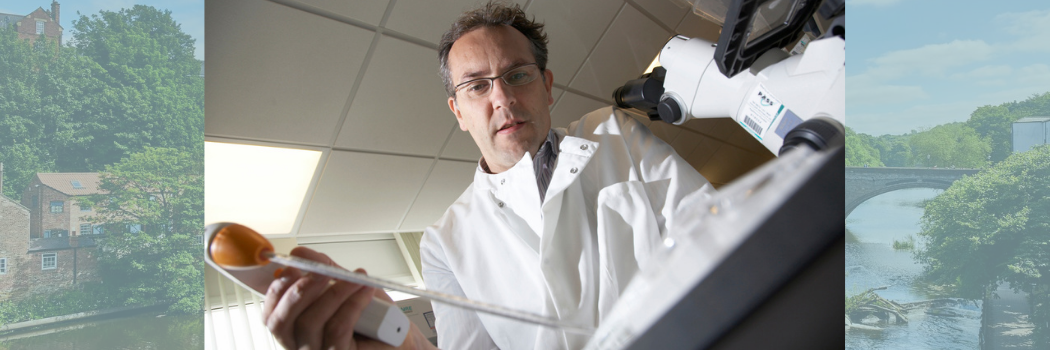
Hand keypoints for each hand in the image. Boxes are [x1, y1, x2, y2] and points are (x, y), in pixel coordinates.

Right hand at [261, 247, 433, 349]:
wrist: (401, 338)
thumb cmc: (374, 317)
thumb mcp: (346, 287)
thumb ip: (324, 271)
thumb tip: (300, 253)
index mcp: (296, 329)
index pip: (270, 314)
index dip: (275, 291)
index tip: (290, 269)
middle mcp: (301, 345)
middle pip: (282, 321)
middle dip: (299, 291)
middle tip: (320, 271)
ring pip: (310, 322)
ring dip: (333, 293)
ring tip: (354, 278)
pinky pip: (337, 328)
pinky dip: (351, 304)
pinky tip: (365, 291)